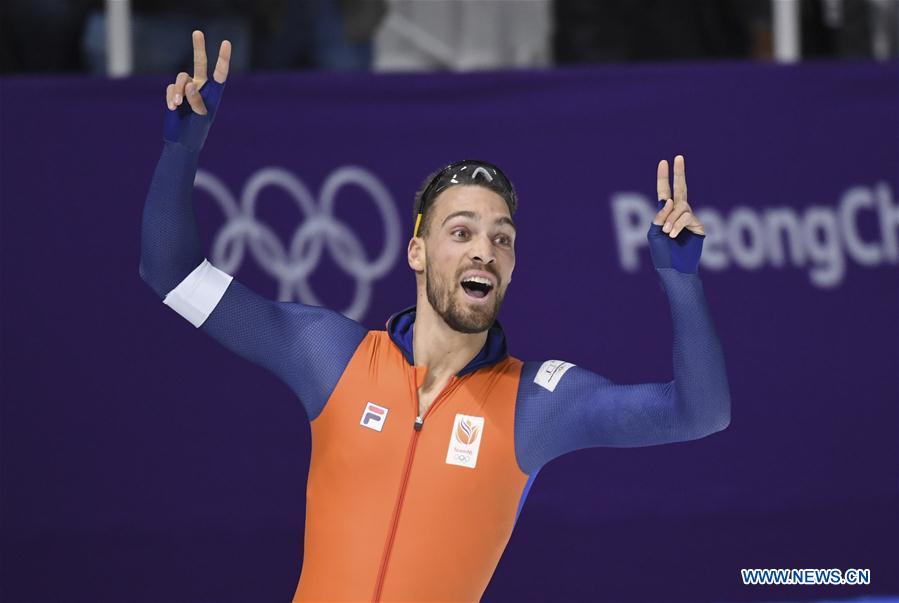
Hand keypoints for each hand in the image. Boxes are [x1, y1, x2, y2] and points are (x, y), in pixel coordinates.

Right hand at [162, 30, 230, 150]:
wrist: (181, 141)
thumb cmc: (196, 131)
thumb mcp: (200, 117)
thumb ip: (196, 100)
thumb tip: (189, 83)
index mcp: (214, 94)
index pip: (220, 74)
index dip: (222, 59)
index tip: (225, 43)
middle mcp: (202, 88)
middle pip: (200, 64)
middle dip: (198, 48)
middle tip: (197, 32)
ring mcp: (187, 90)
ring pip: (181, 79)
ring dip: (177, 91)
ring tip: (175, 105)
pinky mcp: (175, 93)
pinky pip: (171, 88)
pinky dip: (170, 96)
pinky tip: (172, 108)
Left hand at [647, 154, 704, 273]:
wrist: (675, 271)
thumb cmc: (662, 255)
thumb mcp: (653, 233)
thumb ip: (659, 215)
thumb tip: (670, 200)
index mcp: (666, 215)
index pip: (665, 192)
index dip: (664, 178)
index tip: (664, 162)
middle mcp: (679, 214)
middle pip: (680, 189)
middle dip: (678, 173)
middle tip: (678, 157)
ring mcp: (690, 219)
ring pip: (680, 207)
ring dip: (670, 219)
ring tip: (667, 233)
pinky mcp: (699, 226)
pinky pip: (687, 216)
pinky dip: (677, 224)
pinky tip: (673, 235)